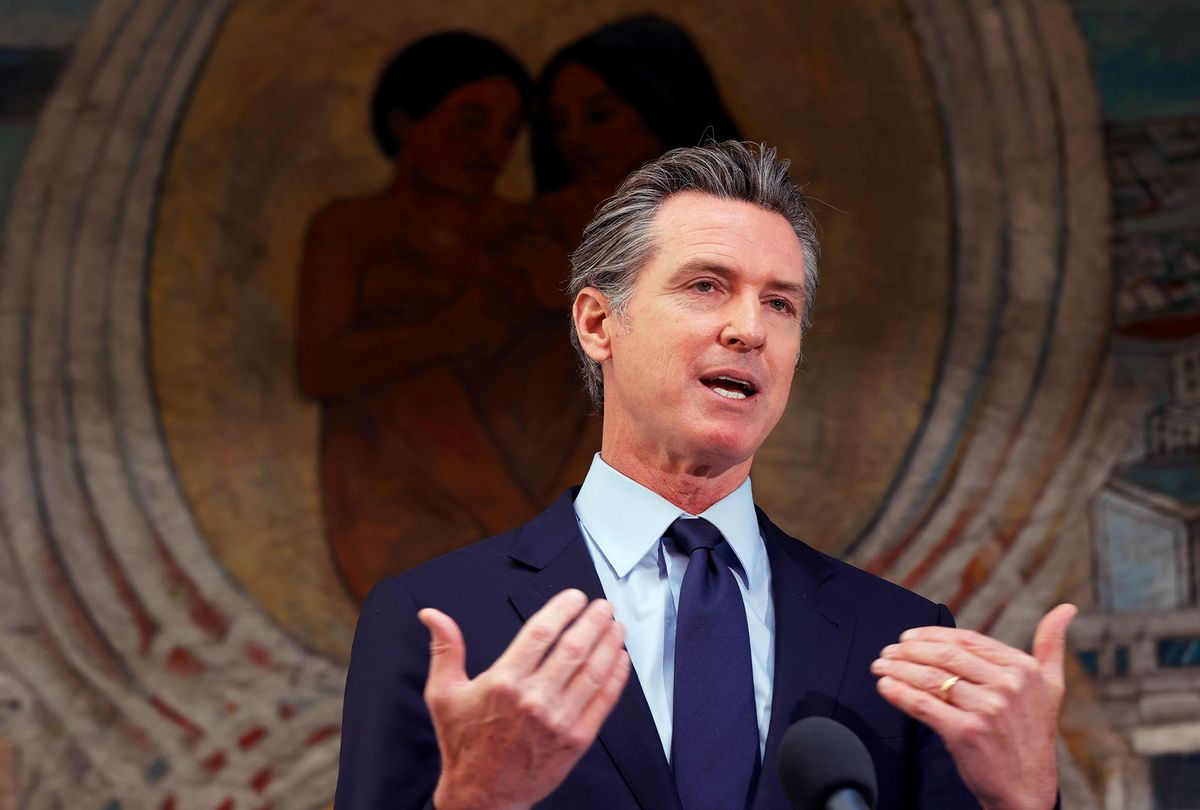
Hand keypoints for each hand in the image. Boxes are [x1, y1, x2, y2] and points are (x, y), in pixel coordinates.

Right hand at [419, 589, 630, 809]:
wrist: (481, 796)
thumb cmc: (463, 744)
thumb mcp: (443, 694)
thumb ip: (444, 649)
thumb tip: (432, 615)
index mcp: (503, 682)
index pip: (541, 632)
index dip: (563, 609)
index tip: (575, 597)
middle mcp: (533, 699)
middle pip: (573, 648)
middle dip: (593, 620)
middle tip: (602, 605)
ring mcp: (558, 721)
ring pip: (593, 671)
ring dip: (609, 643)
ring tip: (615, 626)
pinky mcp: (576, 740)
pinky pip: (603, 701)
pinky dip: (616, 677)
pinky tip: (620, 659)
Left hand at [871, 604, 1076, 809]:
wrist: (1026, 790)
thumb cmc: (1032, 735)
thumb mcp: (1051, 687)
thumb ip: (1051, 645)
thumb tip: (1067, 607)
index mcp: (1023, 669)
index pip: (967, 640)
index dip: (932, 635)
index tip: (908, 636)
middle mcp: (1008, 686)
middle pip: (945, 656)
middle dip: (909, 650)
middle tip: (887, 651)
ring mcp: (988, 709)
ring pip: (930, 678)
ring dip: (898, 668)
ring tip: (880, 666)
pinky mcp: (966, 732)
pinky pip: (923, 705)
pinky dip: (898, 693)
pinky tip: (884, 686)